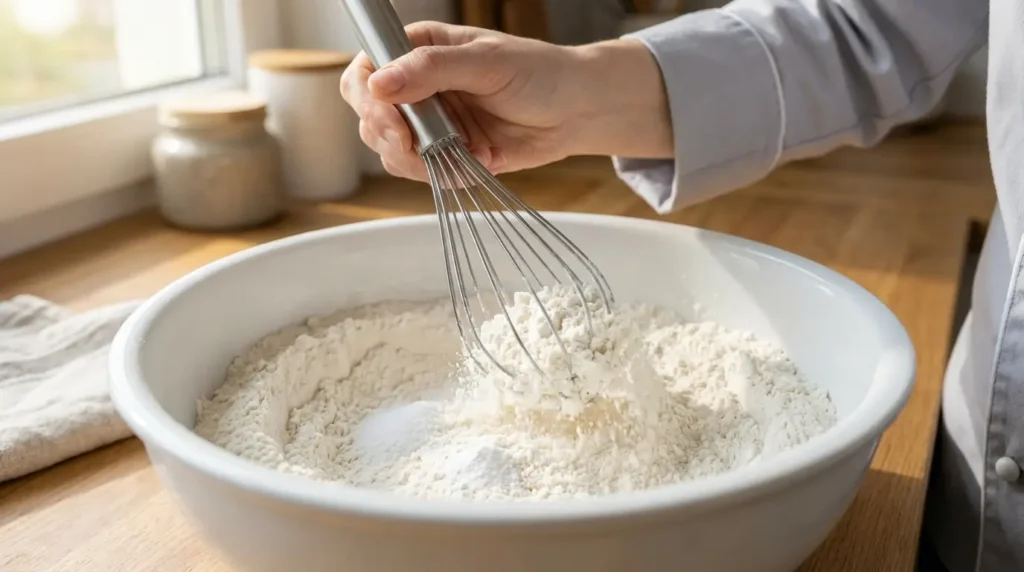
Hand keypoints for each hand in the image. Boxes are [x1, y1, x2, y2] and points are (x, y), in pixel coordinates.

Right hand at [340, 21, 671, 180]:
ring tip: (460, 150)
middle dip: (390, 137)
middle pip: (370, 117)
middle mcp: (416, 88)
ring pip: (390, 152)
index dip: (369, 99)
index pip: (366, 71)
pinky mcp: (446, 154)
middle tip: (419, 145)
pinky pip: (423, 173)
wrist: (575, 110)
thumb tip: (381, 82)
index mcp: (418, 51)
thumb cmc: (539, 72)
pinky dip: (444, 174)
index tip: (392, 121)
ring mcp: (429, 124)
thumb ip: (431, 69)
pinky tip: (478, 159)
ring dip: (418, 161)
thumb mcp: (486, 61)